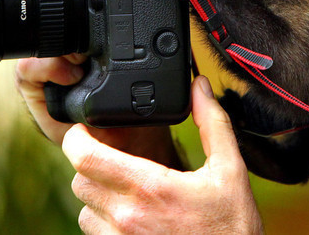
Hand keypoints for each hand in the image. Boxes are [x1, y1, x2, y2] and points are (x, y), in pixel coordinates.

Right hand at [15, 0, 181, 165]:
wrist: (124, 142)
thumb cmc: (135, 95)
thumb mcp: (146, 53)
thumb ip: (150, 25)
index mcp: (84, 28)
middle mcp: (60, 42)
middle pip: (39, 2)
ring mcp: (44, 65)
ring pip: (30, 38)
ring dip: (50, 36)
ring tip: (77, 50)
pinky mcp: (36, 91)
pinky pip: (28, 72)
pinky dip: (49, 70)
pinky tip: (71, 74)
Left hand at [64, 76, 262, 233]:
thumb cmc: (232, 227)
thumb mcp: (230, 170)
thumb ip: (213, 123)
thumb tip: (200, 87)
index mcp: (150, 187)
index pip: (85, 157)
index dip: (76, 137)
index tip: (85, 128)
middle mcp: (127, 216)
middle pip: (80, 180)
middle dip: (93, 164)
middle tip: (116, 157)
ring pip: (85, 210)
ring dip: (99, 195)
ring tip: (129, 190)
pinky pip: (96, 234)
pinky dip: (107, 221)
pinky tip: (137, 215)